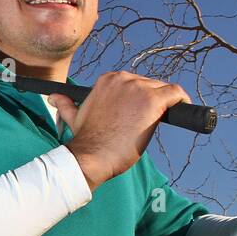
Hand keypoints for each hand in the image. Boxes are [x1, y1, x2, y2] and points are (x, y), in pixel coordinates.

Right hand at [51, 71, 190, 189]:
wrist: (91, 156)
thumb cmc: (85, 141)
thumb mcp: (73, 117)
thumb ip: (66, 104)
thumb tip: (53, 97)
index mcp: (107, 80)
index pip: (134, 83)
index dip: (139, 98)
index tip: (140, 112)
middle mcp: (123, 79)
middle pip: (149, 85)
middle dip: (151, 101)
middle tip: (150, 120)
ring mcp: (139, 89)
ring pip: (162, 90)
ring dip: (165, 104)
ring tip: (163, 120)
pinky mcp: (153, 101)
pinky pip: (175, 94)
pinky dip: (182, 101)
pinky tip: (183, 109)